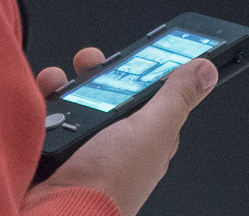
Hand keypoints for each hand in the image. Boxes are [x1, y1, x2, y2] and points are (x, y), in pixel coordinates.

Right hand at [26, 50, 218, 215]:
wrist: (58, 212)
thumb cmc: (108, 184)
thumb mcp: (151, 131)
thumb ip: (177, 98)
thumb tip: (206, 70)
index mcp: (147, 135)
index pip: (153, 92)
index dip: (146, 68)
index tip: (140, 48)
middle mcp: (116, 139)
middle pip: (110, 89)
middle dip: (98, 71)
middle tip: (90, 63)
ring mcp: (83, 143)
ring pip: (76, 97)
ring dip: (66, 86)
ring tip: (60, 87)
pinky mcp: (53, 145)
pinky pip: (47, 112)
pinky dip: (42, 102)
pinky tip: (42, 100)